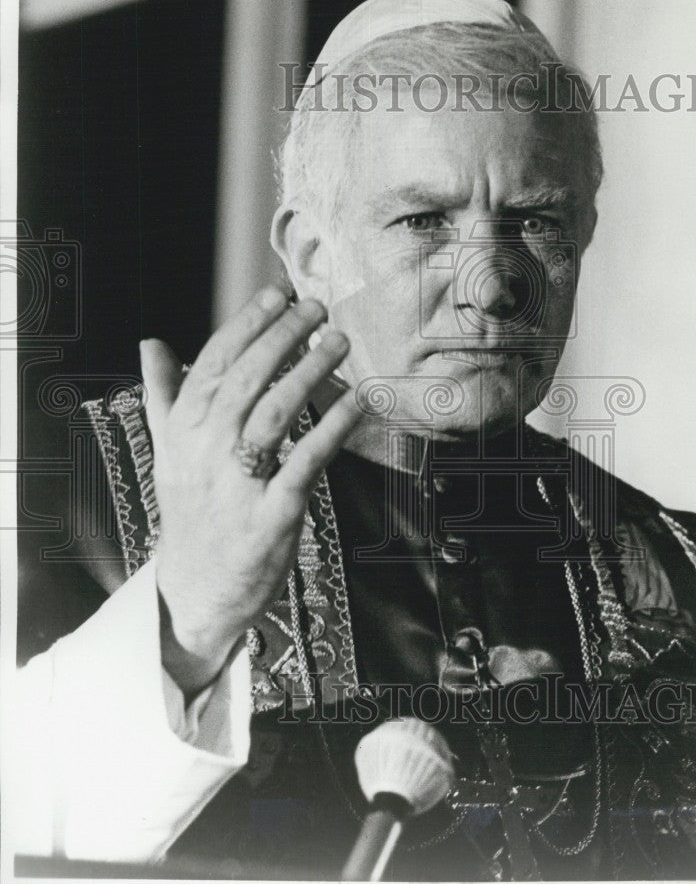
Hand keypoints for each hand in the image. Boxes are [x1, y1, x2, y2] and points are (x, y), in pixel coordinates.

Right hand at [140, 288, 360, 696]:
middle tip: (316, 307)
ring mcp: (237, 484)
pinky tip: (356, 400)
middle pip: (245, 380)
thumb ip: (165, 395)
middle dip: (282, 336)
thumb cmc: (191, 511)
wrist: (196, 590)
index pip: (213, 363)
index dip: (247, 324)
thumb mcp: (169, 452)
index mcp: (182, 431)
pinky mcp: (272, 514)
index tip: (277, 293)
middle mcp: (205, 452)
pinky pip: (305, 462)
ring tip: (337, 342)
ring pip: (273, 414)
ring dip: (308, 372)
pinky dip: (332, 427)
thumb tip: (150, 343)